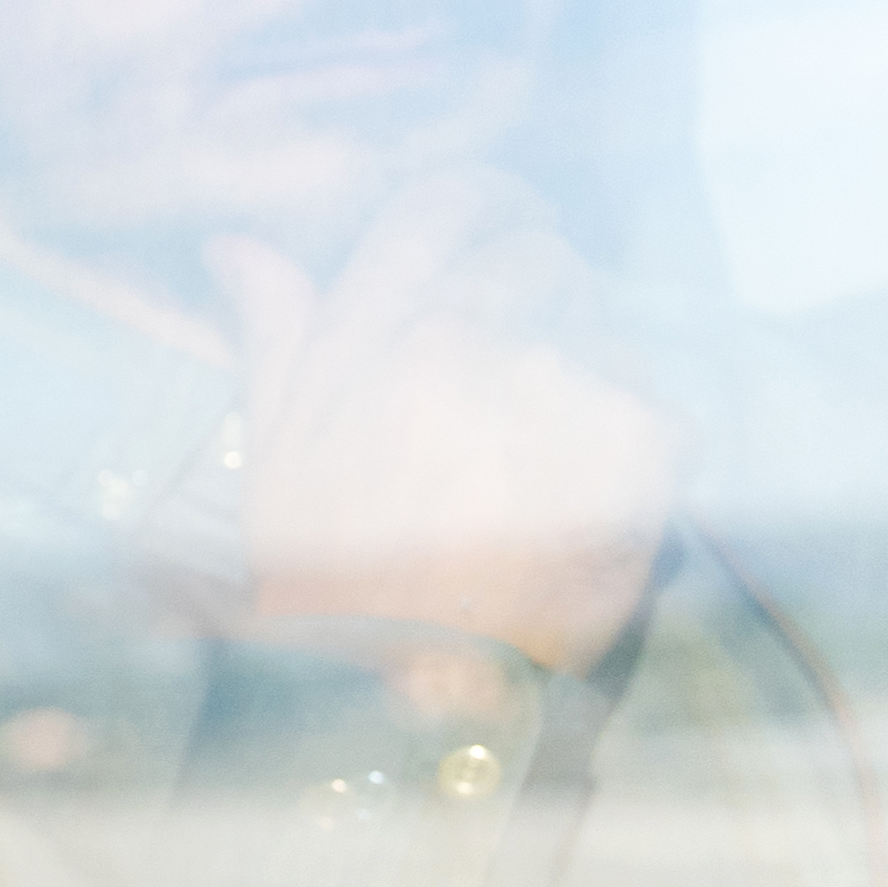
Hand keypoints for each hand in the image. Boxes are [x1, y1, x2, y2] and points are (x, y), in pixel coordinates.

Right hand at [215, 169, 684, 676]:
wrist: (414, 686)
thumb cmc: (325, 574)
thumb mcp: (272, 449)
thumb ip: (274, 331)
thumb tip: (238, 243)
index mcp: (381, 330)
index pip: (444, 203)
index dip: (476, 200)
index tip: (491, 218)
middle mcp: (479, 337)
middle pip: (537, 254)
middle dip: (532, 294)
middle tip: (511, 370)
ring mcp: (567, 381)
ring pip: (597, 326)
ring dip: (579, 370)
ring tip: (538, 459)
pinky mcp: (640, 435)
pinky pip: (649, 403)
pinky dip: (627, 443)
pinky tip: (579, 501)